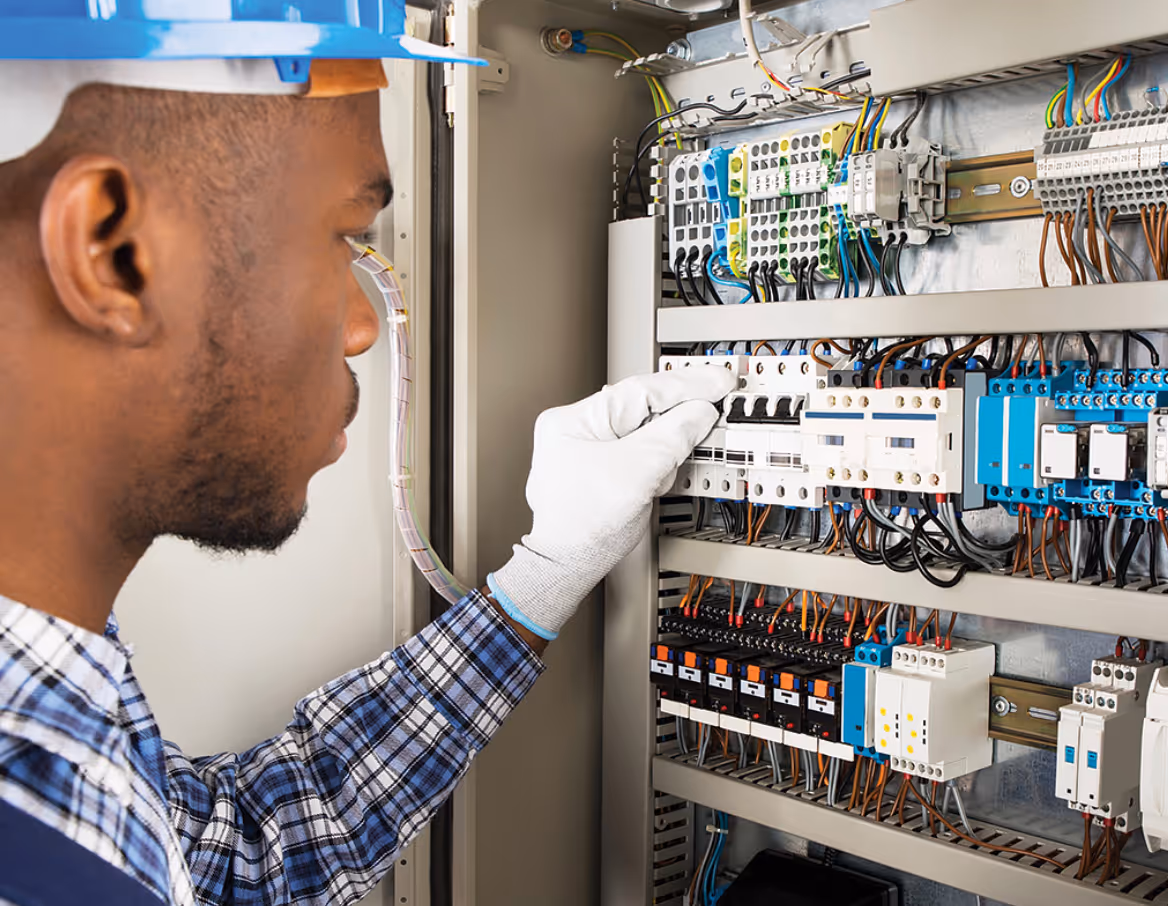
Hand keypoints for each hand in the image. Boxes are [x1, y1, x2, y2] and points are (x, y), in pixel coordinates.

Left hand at [488, 367, 734, 639]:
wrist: (566, 569)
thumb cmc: (583, 528)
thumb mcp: (637, 473)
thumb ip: (673, 436)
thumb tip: (700, 412)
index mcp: (574, 420)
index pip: (641, 389)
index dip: (686, 385)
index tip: (720, 381)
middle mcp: (577, 429)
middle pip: (645, 410)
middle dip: (674, 425)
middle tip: (711, 419)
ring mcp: (587, 450)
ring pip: (646, 434)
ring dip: (662, 454)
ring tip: (653, 482)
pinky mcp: (601, 470)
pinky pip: (640, 456)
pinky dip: (653, 467)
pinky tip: (649, 487)